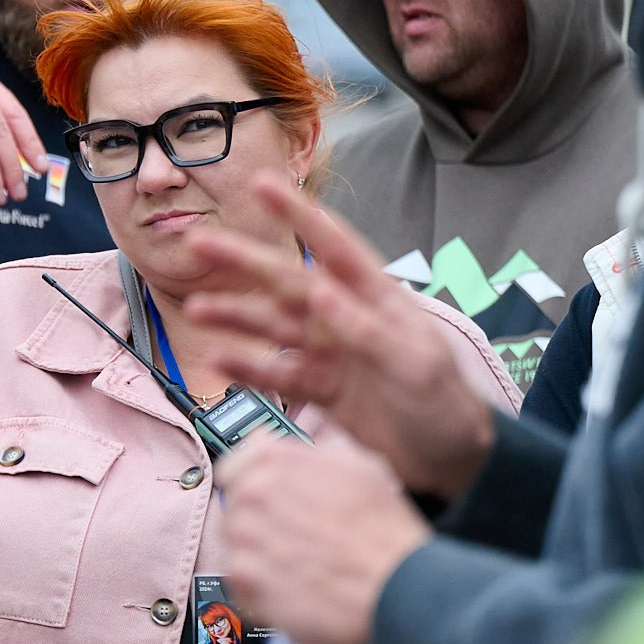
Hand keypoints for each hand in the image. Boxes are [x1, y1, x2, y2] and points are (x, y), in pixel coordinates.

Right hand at [181, 176, 495, 498]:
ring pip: (271, 326)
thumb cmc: (444, 402)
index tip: (262, 183)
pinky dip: (246, 367)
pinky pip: (275, 372)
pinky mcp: (319, 388)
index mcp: (375, 296)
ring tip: (195, 310)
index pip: (332, 245)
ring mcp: (328, 351)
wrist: (449, 460)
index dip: (297, 214)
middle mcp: (344, 315)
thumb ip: (365, 328)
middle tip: (198, 243)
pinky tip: (218, 360)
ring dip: (234, 316)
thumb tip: (320, 291)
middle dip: (243, 261)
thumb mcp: (413, 361)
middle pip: (286, 281)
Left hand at [215, 434, 428, 643]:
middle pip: (235, 508)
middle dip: (259, 523)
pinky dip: (260, 589)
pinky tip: (293, 589)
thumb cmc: (385, 533)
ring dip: (260, 555)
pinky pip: (239, 581)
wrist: (396, 589)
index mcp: (279, 460)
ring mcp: (246, 536)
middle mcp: (256, 492)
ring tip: (299, 566)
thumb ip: (312, 454)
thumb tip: (285, 449)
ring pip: (235, 544)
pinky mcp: (245, 579)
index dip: (251, 483)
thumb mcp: (360, 467)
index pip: (234, 465)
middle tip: (293, 540)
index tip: (264, 500)